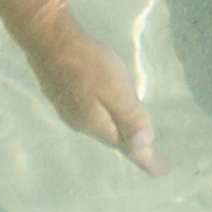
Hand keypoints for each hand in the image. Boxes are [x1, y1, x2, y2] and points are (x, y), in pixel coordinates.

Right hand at [30, 33, 162, 175]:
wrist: (47, 40)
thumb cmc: (86, 63)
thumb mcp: (115, 88)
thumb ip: (130, 116)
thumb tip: (144, 145)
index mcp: (97, 125)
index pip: (128, 148)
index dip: (148, 159)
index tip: (164, 171)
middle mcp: (81, 123)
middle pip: (113, 137)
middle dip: (132, 144)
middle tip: (152, 152)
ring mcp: (68, 109)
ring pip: (101, 124)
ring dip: (118, 128)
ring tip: (133, 129)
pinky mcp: (62, 95)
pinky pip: (92, 112)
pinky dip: (106, 114)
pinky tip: (108, 105)